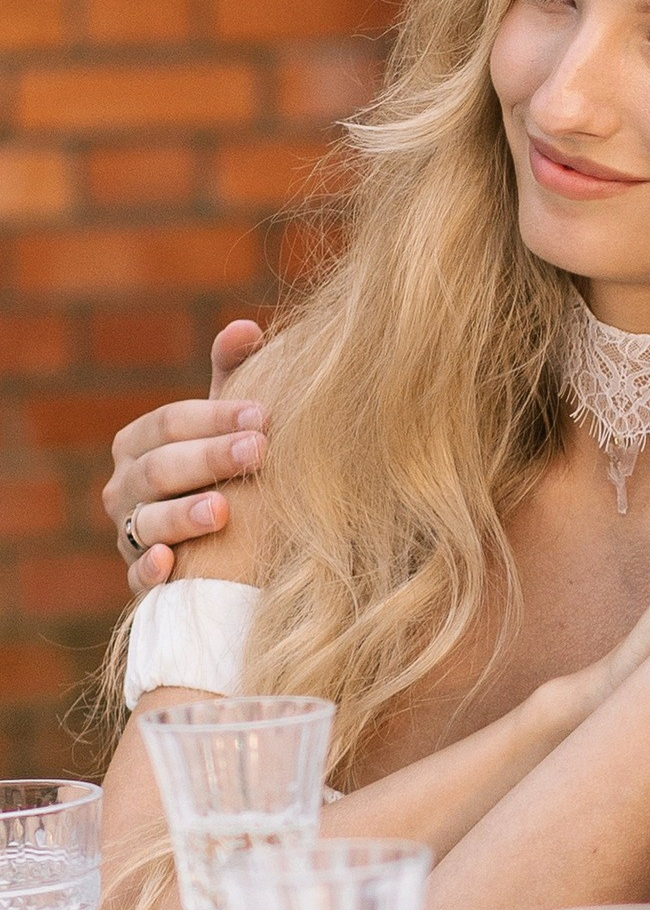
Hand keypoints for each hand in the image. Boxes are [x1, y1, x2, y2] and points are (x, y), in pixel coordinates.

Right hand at [103, 320, 266, 595]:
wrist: (224, 546)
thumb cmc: (226, 471)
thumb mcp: (227, 424)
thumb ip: (233, 376)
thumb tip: (247, 327)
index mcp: (139, 443)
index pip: (169, 423)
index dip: (214, 416)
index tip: (264, 415)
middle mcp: (125, 488)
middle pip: (159, 469)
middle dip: (208, 458)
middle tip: (258, 451)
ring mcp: (129, 536)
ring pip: (147, 522)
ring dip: (183, 515)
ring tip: (224, 510)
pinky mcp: (143, 582)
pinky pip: (138, 579)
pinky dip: (151, 570)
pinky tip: (171, 564)